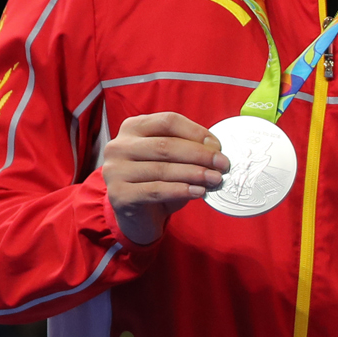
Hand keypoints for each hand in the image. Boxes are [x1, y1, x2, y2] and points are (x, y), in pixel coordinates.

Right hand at [100, 112, 228, 244]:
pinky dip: (181, 190)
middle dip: (200, 155)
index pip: (168, 121)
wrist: (138, 215)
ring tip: (215, 179)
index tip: (218, 146)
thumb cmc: (158, 180)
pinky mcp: (119, 194)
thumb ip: (188, 149)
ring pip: (162, 168)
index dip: (196, 132)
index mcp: (133, 127)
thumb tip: (216, 151)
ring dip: (195, 174)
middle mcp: (119, 146)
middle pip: (166, 145)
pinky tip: (199, 192)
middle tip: (223, 164)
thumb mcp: (172, 159)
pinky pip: (156, 190)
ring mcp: (115, 170)